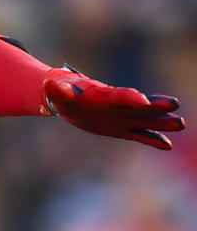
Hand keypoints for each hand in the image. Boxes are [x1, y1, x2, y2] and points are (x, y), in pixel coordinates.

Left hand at [41, 68, 183, 149]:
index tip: (144, 101)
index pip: (119, 96)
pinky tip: (167, 145)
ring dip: (161, 122)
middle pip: (138, 106)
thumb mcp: (58, 92)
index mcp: (102, 95)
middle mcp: (117, 106)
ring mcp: (122, 117)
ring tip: (180, 123)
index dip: (131, 98)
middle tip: (174, 105)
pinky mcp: (121, 129)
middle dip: (155, 106)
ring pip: (144, 120)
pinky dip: (152, 139)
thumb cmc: (63, 94)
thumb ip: (56, 89)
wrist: (69, 101)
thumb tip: (50, 86)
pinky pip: (139, 135)